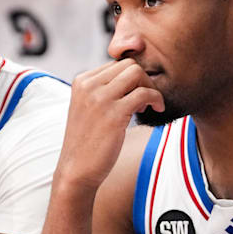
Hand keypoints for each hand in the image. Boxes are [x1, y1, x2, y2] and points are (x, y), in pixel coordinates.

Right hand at [55, 59, 163, 191]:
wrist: (76, 169)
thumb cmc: (87, 141)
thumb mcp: (87, 107)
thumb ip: (102, 90)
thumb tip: (133, 76)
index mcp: (81, 81)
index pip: (115, 63)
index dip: (131, 78)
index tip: (134, 96)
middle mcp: (88, 85)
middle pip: (128, 64)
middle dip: (143, 79)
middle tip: (145, 99)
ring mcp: (100, 98)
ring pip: (137, 72)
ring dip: (150, 86)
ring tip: (150, 104)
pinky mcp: (114, 114)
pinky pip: (144, 93)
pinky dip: (156, 99)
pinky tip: (156, 110)